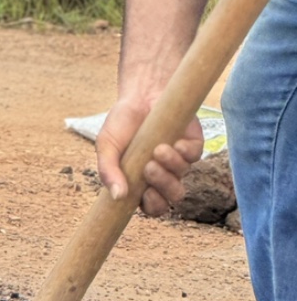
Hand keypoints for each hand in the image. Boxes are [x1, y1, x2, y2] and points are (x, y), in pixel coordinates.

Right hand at [95, 97, 203, 216]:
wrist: (138, 94)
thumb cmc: (121, 123)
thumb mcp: (106, 146)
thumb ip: (108, 171)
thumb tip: (117, 197)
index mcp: (141, 180)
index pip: (153, 206)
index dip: (153, 205)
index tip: (144, 194)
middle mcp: (163, 174)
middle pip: (172, 196)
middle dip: (163, 187)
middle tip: (149, 169)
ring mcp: (178, 161)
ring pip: (183, 178)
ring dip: (171, 167)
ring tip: (158, 149)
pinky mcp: (192, 145)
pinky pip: (194, 157)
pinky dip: (184, 152)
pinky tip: (172, 142)